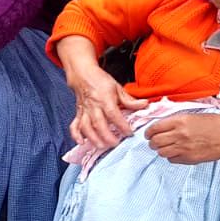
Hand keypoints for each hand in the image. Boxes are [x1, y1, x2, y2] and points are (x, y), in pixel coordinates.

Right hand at [56, 35, 147, 149]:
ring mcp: (84, 110)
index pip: (113, 114)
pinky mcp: (78, 113)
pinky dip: (76, 135)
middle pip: (98, 123)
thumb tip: (145, 105)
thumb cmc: (100, 80)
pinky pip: (74, 125)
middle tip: (115, 144)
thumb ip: (129, 99)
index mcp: (104, 98)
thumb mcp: (117, 87)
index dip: (121, 125)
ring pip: (86, 127)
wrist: (82, 74)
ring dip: (92, 138)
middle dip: (106, 136)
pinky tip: (81, 142)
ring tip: (101, 147)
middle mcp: (93, 106)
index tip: (129, 133)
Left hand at [146, 114, 219, 164]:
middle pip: (154, 142)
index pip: (154, 127)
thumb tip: (164, 124)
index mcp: (180, 121)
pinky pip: (172, 160)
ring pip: (161, 152)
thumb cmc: (218, 124)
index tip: (148, 133)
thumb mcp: (195, 115)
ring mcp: (184, 148)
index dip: (148, 131)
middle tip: (154, 141)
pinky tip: (176, 152)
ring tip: (165, 147)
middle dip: (152, 142)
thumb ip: (178, 120)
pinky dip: (171, 156)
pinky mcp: (189, 159)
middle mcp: (179, 135)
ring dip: (160, 149)